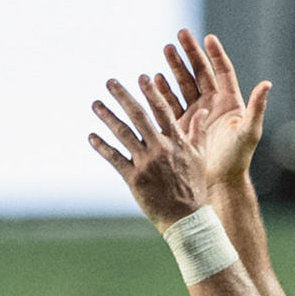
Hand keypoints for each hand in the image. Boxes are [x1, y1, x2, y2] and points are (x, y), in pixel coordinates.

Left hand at [88, 73, 205, 230]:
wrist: (186, 218)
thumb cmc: (194, 187)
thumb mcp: (199, 157)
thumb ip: (197, 132)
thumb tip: (203, 111)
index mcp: (176, 142)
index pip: (162, 111)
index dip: (151, 92)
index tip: (141, 77)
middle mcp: (160, 149)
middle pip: (138, 117)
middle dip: (123, 97)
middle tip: (110, 82)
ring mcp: (145, 163)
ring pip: (123, 135)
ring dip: (108, 117)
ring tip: (96, 104)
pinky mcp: (134, 179)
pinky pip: (115, 159)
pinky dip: (102, 147)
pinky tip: (92, 136)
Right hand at [159, 30, 269, 186]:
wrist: (219, 182)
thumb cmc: (237, 159)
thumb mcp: (249, 132)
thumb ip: (256, 107)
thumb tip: (266, 84)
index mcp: (230, 102)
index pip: (222, 71)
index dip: (216, 54)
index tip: (208, 37)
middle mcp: (212, 104)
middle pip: (201, 72)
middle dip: (190, 53)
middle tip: (179, 34)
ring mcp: (196, 114)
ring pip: (184, 83)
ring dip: (175, 67)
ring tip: (166, 49)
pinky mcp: (182, 125)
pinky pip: (171, 102)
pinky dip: (163, 90)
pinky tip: (155, 78)